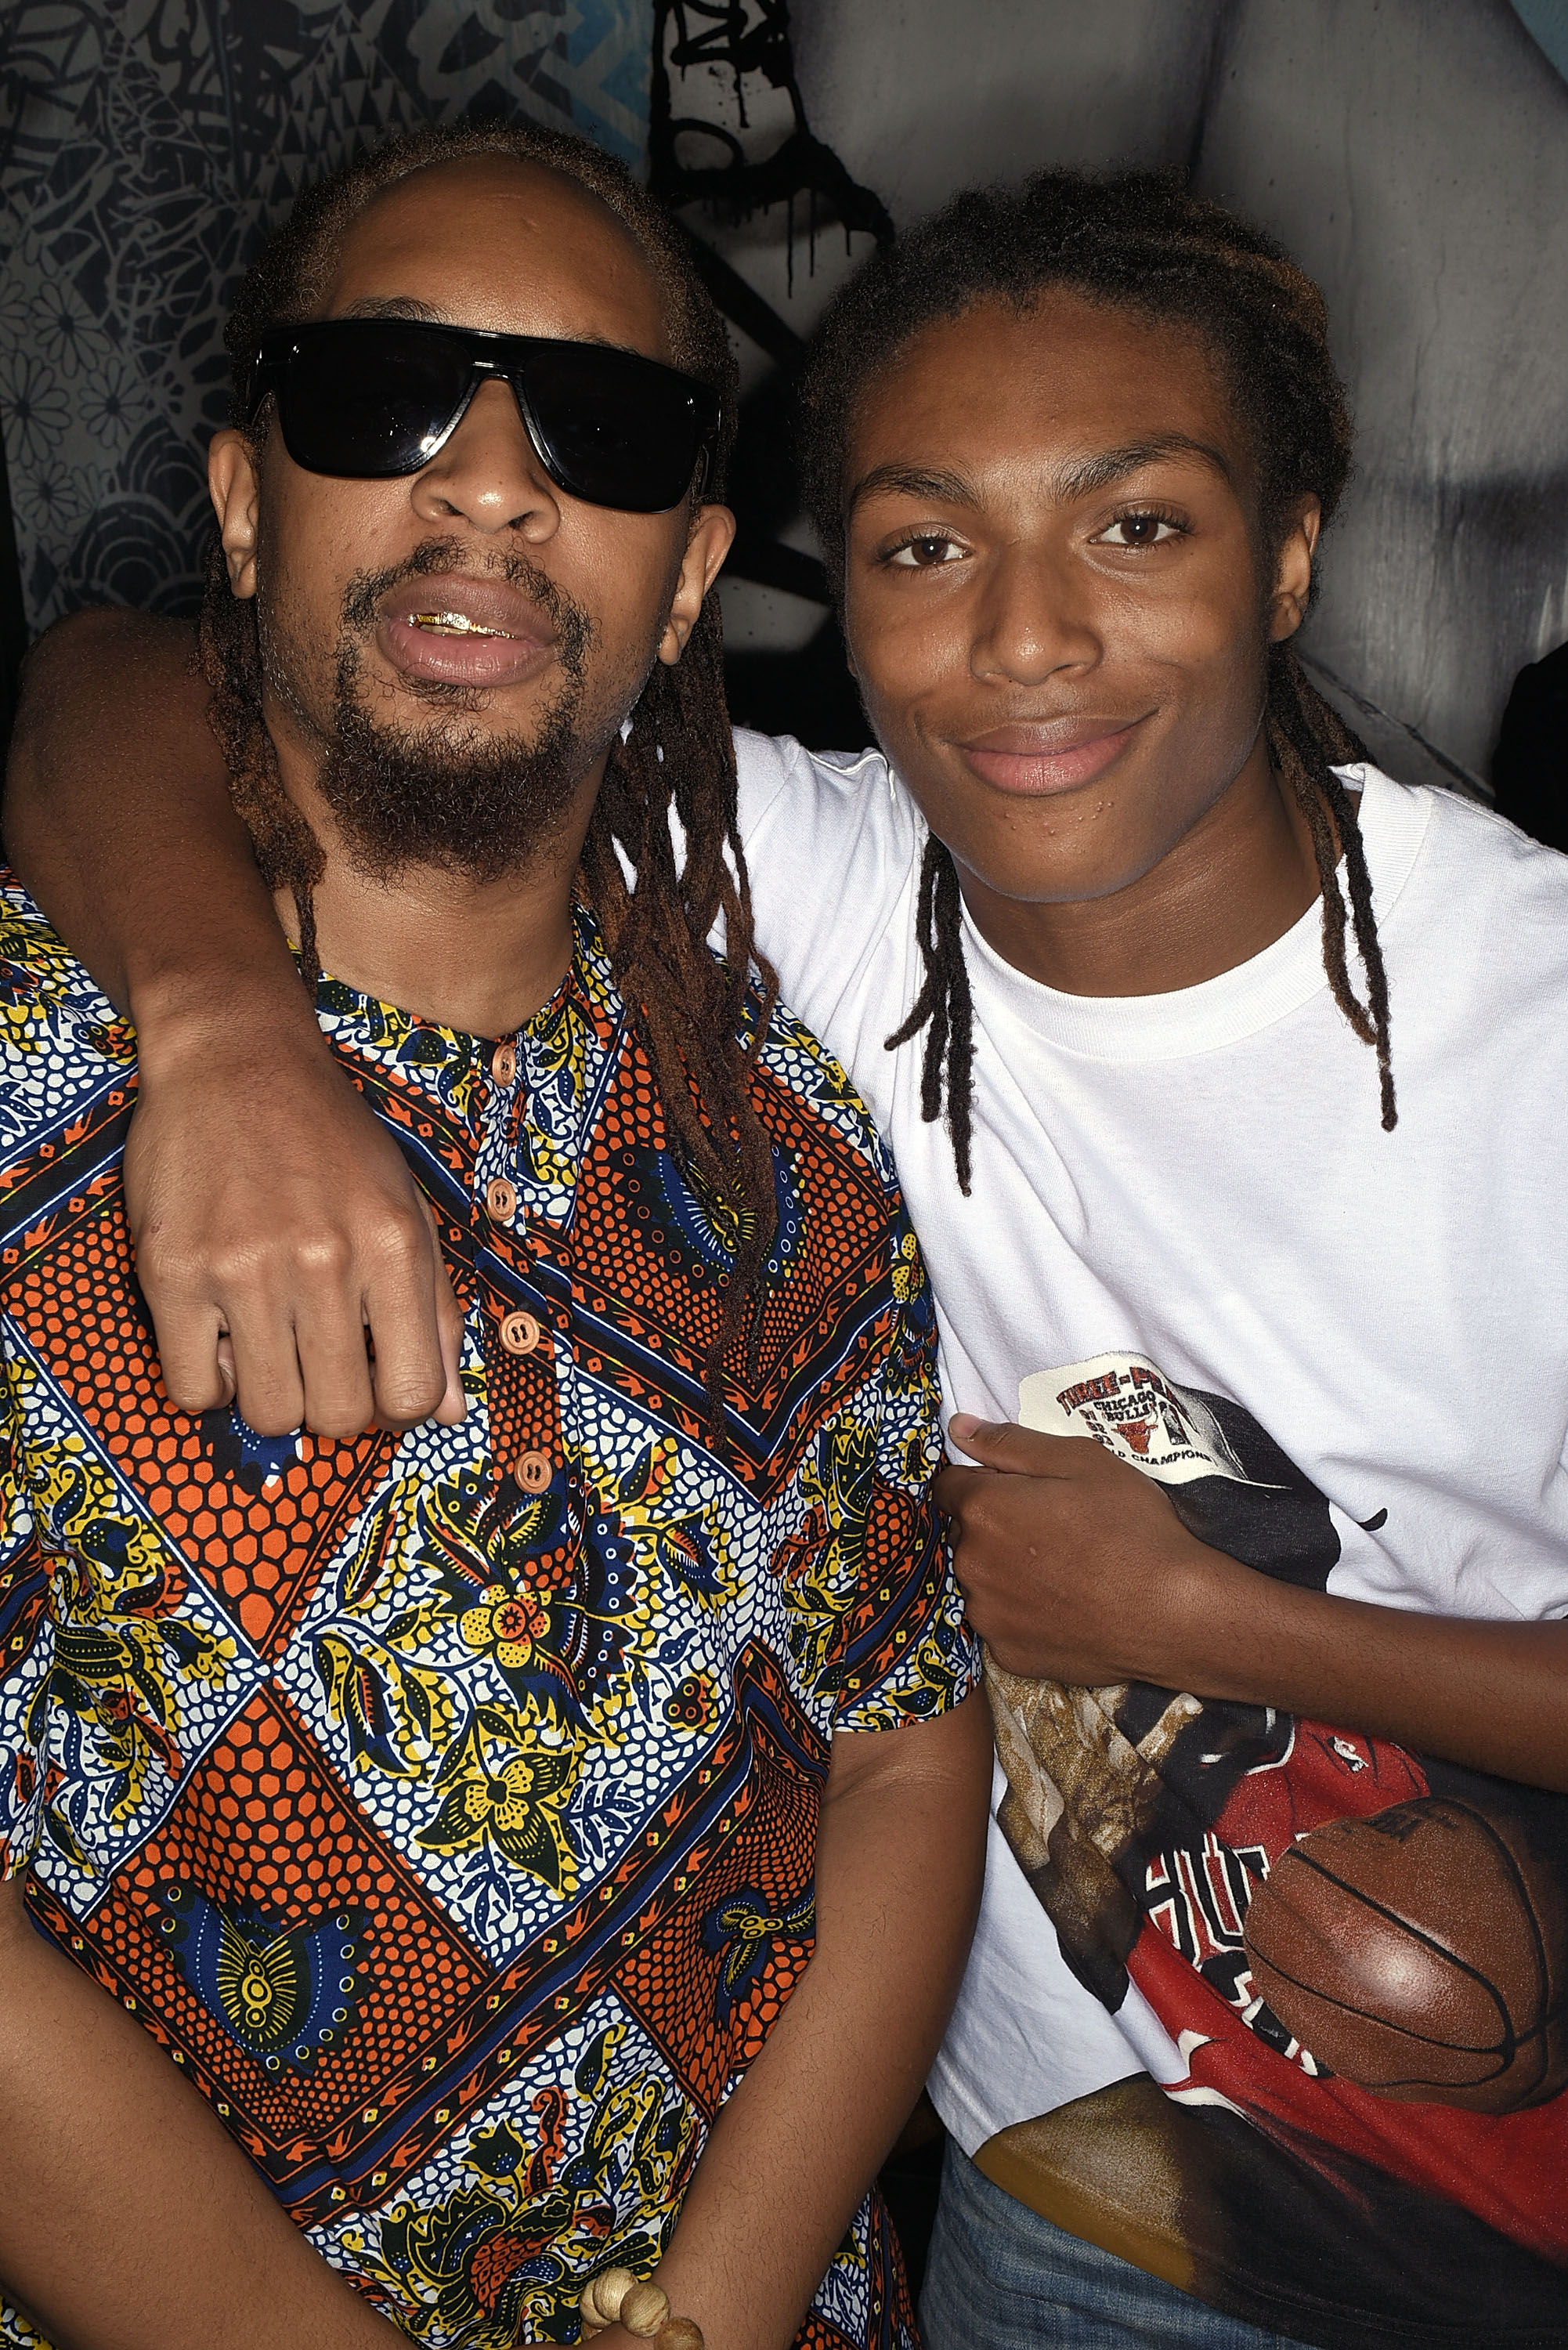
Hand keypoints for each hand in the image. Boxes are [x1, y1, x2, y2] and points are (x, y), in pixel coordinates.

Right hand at [125, 1005, 464, 1439]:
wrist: (233, 1059)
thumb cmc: (328, 1139)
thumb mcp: (407, 1208)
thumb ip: (435, 1311)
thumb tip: (446, 1415)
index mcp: (393, 1245)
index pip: (411, 1395)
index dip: (395, 1408)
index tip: (374, 1381)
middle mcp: (323, 1259)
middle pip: (339, 1416)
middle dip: (332, 1405)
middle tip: (318, 1361)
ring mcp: (243, 1268)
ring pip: (269, 1415)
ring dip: (272, 1395)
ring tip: (270, 1343)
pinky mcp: (171, 1271)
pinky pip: (192, 1391)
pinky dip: (211, 1382)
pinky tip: (221, 1338)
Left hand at [935, 1414, 1233, 1682]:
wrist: (1173, 1615)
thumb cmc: (1131, 1528)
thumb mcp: (1080, 1461)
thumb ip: (1010, 1443)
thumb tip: (958, 1427)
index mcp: (982, 1510)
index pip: (948, 1486)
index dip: (981, 1481)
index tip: (1017, 1490)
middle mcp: (970, 1565)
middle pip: (965, 1535)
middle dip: (994, 1527)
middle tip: (1053, 1529)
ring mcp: (987, 1616)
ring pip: (981, 1581)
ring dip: (1005, 1572)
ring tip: (1063, 1571)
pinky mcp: (1008, 1654)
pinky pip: (1003, 1623)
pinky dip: (1024, 1613)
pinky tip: (1065, 1607)